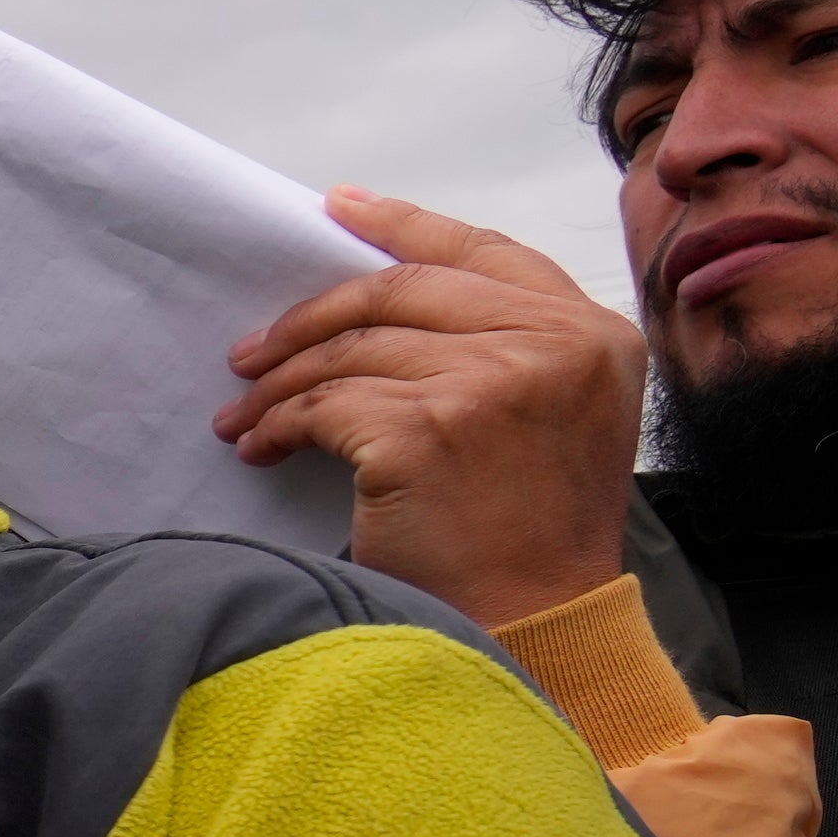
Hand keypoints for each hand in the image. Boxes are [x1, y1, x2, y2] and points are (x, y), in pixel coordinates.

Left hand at [215, 190, 648, 630]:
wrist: (536, 628)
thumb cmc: (527, 540)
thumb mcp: (552, 422)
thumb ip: (505, 350)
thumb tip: (384, 308)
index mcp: (594, 332)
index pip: (484, 251)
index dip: (404, 226)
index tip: (337, 208)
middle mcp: (554, 343)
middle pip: (402, 292)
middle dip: (313, 316)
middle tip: (251, 351)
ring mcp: (492, 380)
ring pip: (352, 349)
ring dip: (281, 383)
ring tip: (244, 416)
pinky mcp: (427, 427)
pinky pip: (324, 405)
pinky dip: (277, 424)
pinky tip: (259, 446)